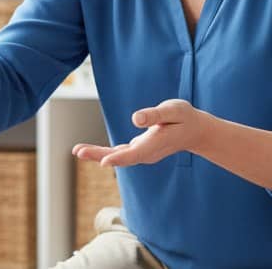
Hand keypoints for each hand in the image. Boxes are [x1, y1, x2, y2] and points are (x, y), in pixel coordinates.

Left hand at [72, 99, 210, 166]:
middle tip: (78, 151)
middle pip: (121, 157)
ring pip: (117, 156)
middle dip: (99, 155)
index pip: (135, 153)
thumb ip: (155, 114)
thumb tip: (135, 118)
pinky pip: (119, 153)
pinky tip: (89, 151)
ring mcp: (142, 153)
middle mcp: (147, 153)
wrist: (193, 131)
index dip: (119, 158)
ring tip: (77, 151)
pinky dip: (104, 152)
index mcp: (156, 144)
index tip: (104, 161)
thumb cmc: (184, 118)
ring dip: (97, 154)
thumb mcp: (174, 110)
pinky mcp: (138, 150)